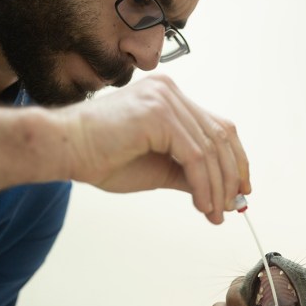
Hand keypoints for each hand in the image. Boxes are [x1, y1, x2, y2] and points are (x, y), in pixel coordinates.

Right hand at [59, 74, 249, 224]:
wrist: (64, 150)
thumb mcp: (158, 169)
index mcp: (170, 97)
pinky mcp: (157, 113)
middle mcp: (170, 91)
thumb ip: (189, 174)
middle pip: (221, 135)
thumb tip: (222, 194)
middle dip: (231, 175)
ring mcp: (164, 98)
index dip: (235, 159)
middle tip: (232, 206)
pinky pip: (194, 156)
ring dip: (217, 186)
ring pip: (210, 148)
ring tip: (214, 213)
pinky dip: (203, 184)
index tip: (241, 189)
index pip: (217, 126)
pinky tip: (202, 205)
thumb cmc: (101, 158)